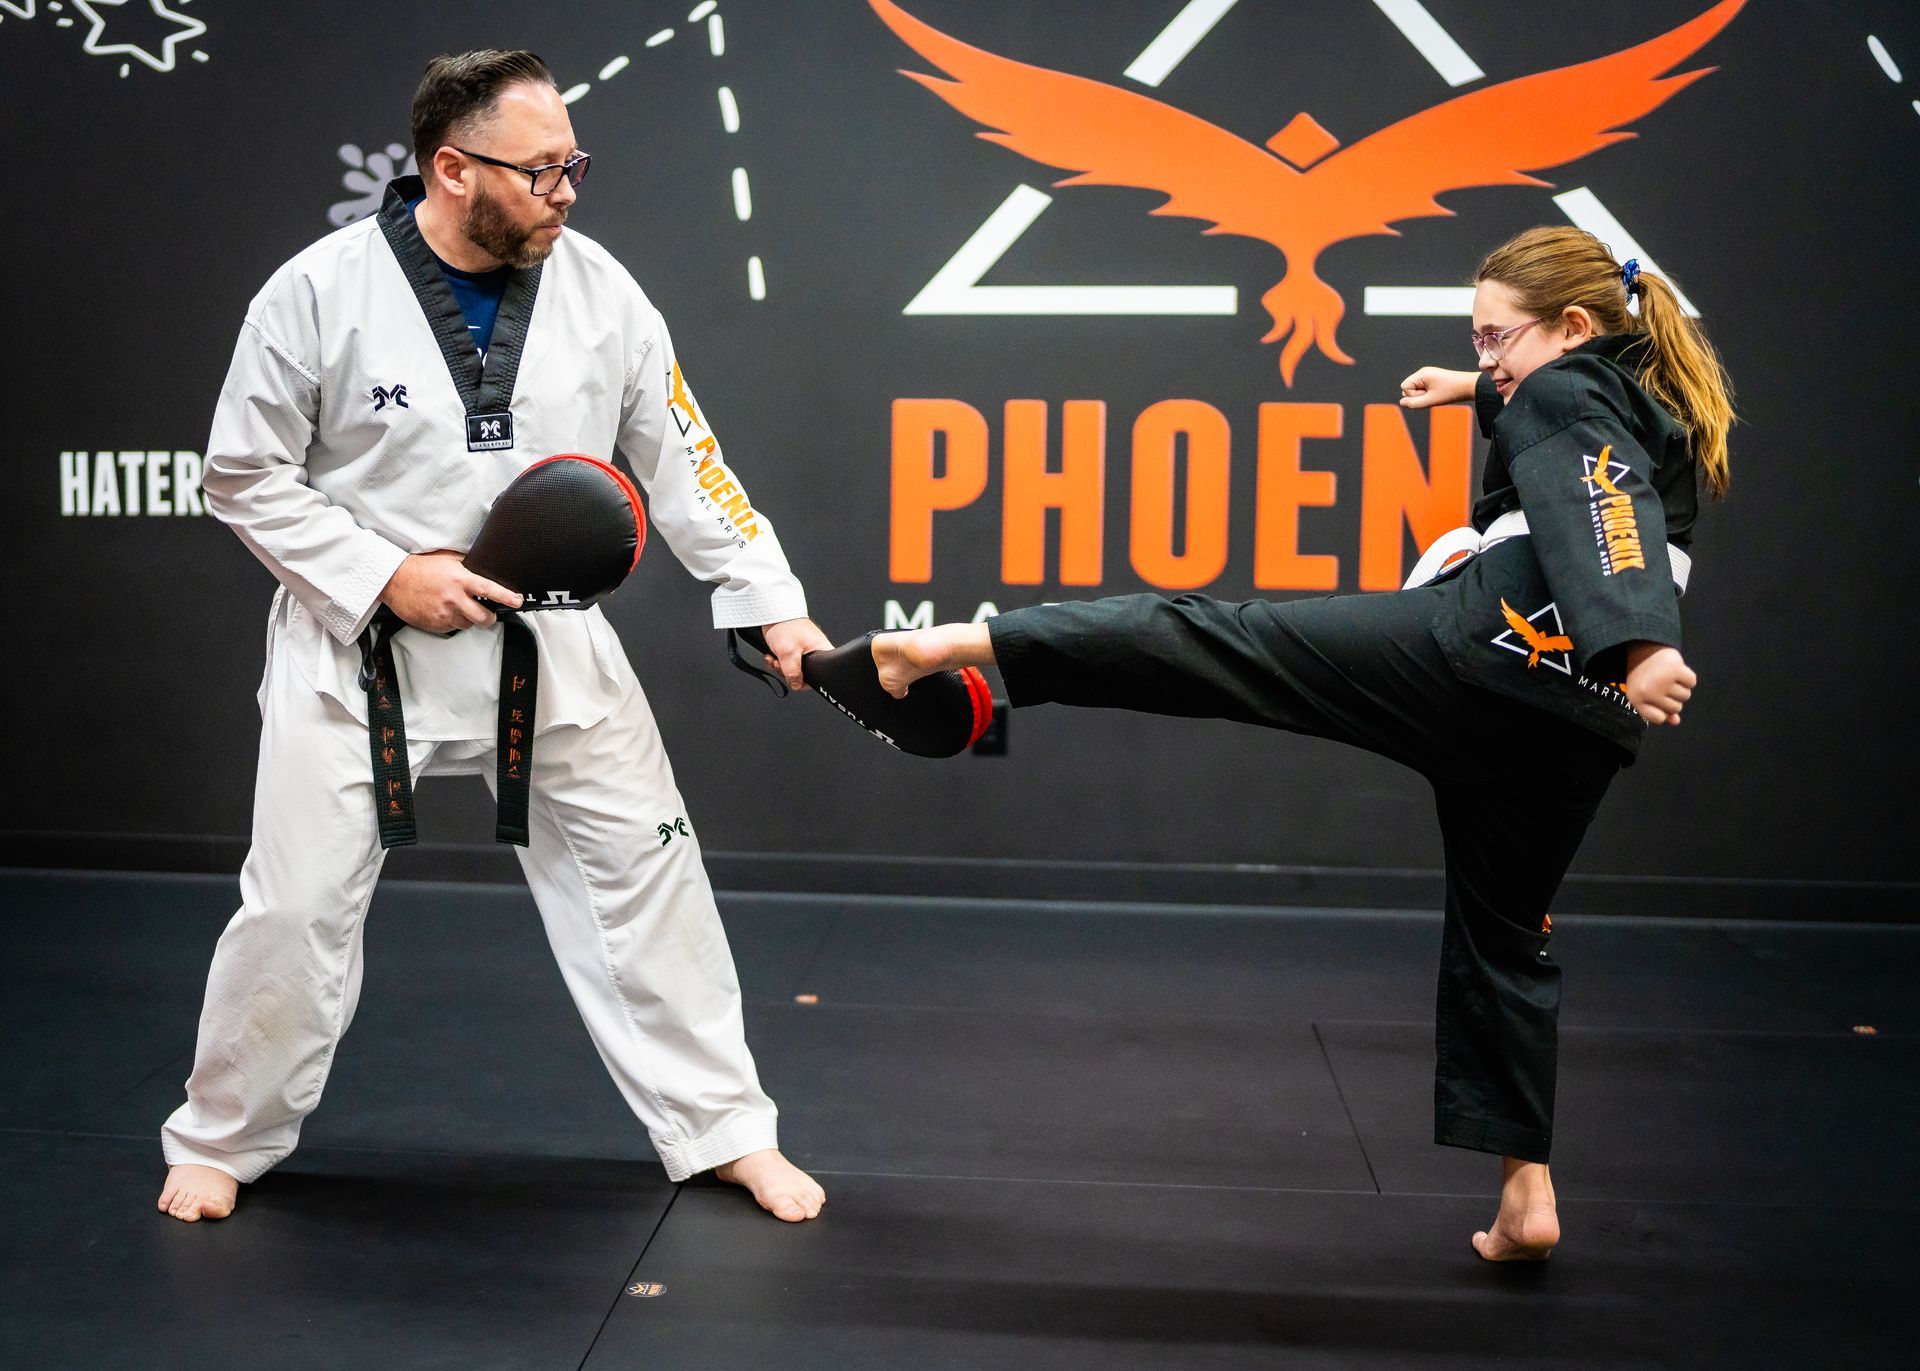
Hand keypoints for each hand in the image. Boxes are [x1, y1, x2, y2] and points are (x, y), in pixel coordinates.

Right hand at [379, 550, 522, 631]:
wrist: (394, 580)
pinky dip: (451, 622)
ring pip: (467, 625)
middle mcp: (453, 598)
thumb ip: (467, 566)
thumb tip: (484, 570)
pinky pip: (451, 628)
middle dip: (489, 618)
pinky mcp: (434, 624)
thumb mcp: (448, 560)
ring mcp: (443, 613)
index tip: (517, 601)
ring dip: (467, 619)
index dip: (506, 597)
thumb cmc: (420, 568)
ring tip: (457, 607)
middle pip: (483, 617)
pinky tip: (443, 610)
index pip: (489, 590)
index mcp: (459, 580)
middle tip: (488, 614)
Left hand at [760, 617, 831, 691]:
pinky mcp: (794, 647)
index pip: (819, 675)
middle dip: (788, 672)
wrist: (773, 613)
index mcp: (822, 651)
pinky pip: (786, 661)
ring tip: (775, 658)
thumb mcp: (789, 653)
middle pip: (804, 674)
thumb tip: (795, 684)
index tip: (794, 677)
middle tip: (781, 665)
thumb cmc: (786, 625)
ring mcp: (804, 649)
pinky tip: (772, 655)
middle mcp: (815, 651)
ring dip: (780, 666)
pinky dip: (777, 660)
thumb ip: (793, 673)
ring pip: (793, 668)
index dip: (805, 680)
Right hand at [1399, 367, 1479, 408]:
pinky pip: (1422, 389)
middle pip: (1408, 388)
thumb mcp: (1430, 400)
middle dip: (1417, 395)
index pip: (1404, 387)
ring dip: (1423, 396)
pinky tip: (1438, 393)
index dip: (1413, 395)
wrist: (1469, 386)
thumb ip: (1413, 403)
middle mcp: (1423, 372)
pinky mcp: (1432, 379)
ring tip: (1437, 394)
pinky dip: (1428, 394)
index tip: (1427, 395)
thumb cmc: (1451, 392)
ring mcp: (1428, 375)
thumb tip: (1402, 403)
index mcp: (1422, 374)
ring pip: (1415, 390)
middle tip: (1433, 395)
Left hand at [1623, 642, 1695, 725]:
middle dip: (1673, 697)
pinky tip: (1676, 670)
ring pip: (1685, 696)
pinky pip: (1692, 682)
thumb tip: (1676, 722)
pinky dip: (1687, 677)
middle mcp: (1648, 693)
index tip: (1658, 700)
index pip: (1659, 718)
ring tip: (1668, 676)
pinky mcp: (1675, 669)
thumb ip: (1659, 710)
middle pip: (1676, 708)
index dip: (1663, 711)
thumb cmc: (1644, 675)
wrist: (1643, 647)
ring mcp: (1662, 682)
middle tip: (1662, 683)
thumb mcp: (1645, 694)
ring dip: (1681, 687)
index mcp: (1636, 700)